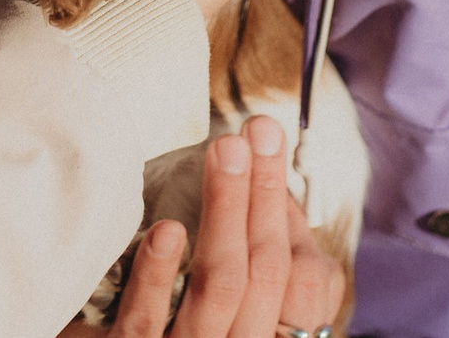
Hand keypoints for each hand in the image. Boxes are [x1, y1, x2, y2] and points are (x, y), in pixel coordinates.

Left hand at [54, 116, 349, 337]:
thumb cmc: (183, 331)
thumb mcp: (233, 306)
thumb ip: (253, 261)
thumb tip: (270, 188)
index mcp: (270, 331)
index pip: (302, 278)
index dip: (288, 211)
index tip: (269, 146)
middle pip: (264, 271)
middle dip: (263, 193)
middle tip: (256, 130)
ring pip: (217, 287)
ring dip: (224, 212)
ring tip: (224, 152)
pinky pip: (146, 323)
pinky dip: (157, 275)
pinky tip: (165, 230)